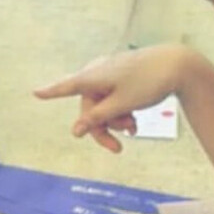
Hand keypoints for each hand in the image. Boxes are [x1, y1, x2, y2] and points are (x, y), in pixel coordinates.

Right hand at [34, 46, 186, 153]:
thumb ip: (97, 118)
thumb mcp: (121, 105)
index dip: (51, 92)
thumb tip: (75, 131)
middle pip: (89, 107)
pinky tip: (135, 119)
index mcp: (94, 76)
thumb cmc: (148, 82)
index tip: (35, 93)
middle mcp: (98, 72)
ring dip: (115, 121)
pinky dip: (121, 111)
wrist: (178, 65)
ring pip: (103, 105)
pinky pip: (113, 98)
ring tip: (134, 128)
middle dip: (103, 127)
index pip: (67, 87)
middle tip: (117, 148)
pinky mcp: (122, 76)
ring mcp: (110, 73)